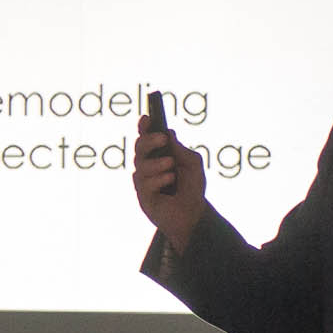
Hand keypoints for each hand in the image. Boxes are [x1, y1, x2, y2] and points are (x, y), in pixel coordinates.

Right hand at [131, 119, 209, 247]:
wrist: (194, 215)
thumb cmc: (192, 188)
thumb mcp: (193, 165)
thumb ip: (181, 150)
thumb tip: (169, 133)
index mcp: (158, 155)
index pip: (146, 137)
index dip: (144, 127)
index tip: (146, 118)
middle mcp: (147, 165)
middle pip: (139, 147)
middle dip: (149, 141)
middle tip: (163, 139)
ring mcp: (143, 181)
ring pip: (141, 165)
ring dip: (158, 164)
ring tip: (171, 166)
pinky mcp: (143, 197)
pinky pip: (144, 183)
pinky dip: (159, 179)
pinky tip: (169, 181)